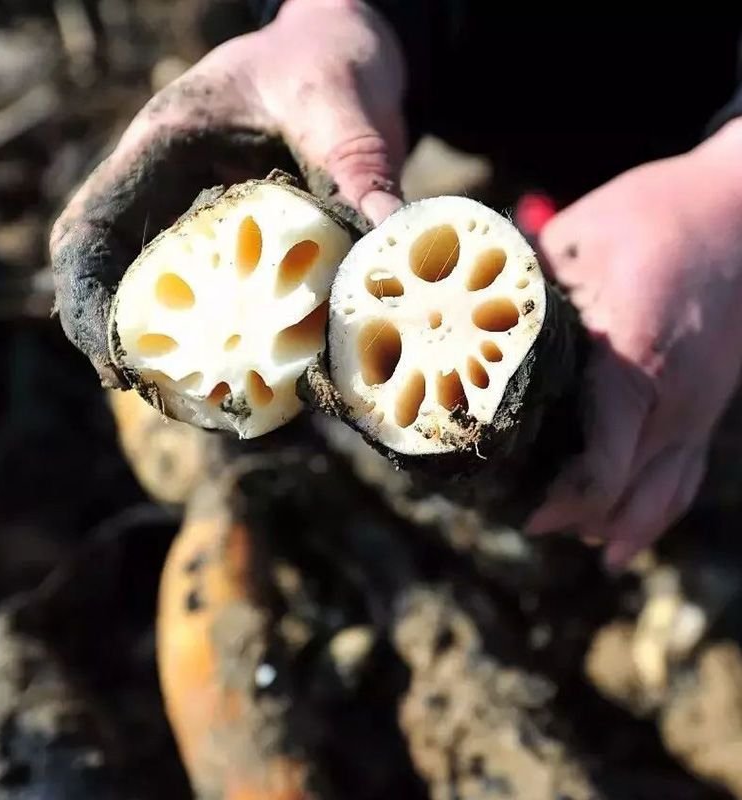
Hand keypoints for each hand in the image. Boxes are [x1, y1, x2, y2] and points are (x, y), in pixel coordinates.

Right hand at [49, 0, 405, 386]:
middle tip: (175, 401)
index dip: (87, 303)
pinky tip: (276, 378)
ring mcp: (207, 225)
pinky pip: (229, 303)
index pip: (89, 233)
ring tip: (221, 406)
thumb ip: (357, 165)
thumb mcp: (337, 101)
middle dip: (136, 349)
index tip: (116, 365)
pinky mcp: (246, 249)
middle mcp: (172, 195)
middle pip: (119, 284)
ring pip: (171, 302)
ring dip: (188, 357)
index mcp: (163, 150)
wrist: (344, 52)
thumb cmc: (325, 61)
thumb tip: (392, 237)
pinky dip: (244, 344)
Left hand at [527, 119, 741, 568]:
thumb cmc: (657, 213)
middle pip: (630, 495)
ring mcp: (702, 406)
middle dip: (580, 516)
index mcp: (634, 366)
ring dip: (622, 525)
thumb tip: (459, 311)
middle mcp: (676, 400)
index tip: (527, 515)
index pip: (603, 469)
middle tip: (530, 520)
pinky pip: (688, 473)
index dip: (564, 503)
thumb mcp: (576, 241)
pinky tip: (630, 531)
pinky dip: (658, 508)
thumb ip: (523, 289)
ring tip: (580, 540)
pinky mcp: (714, 401)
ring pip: (666, 495)